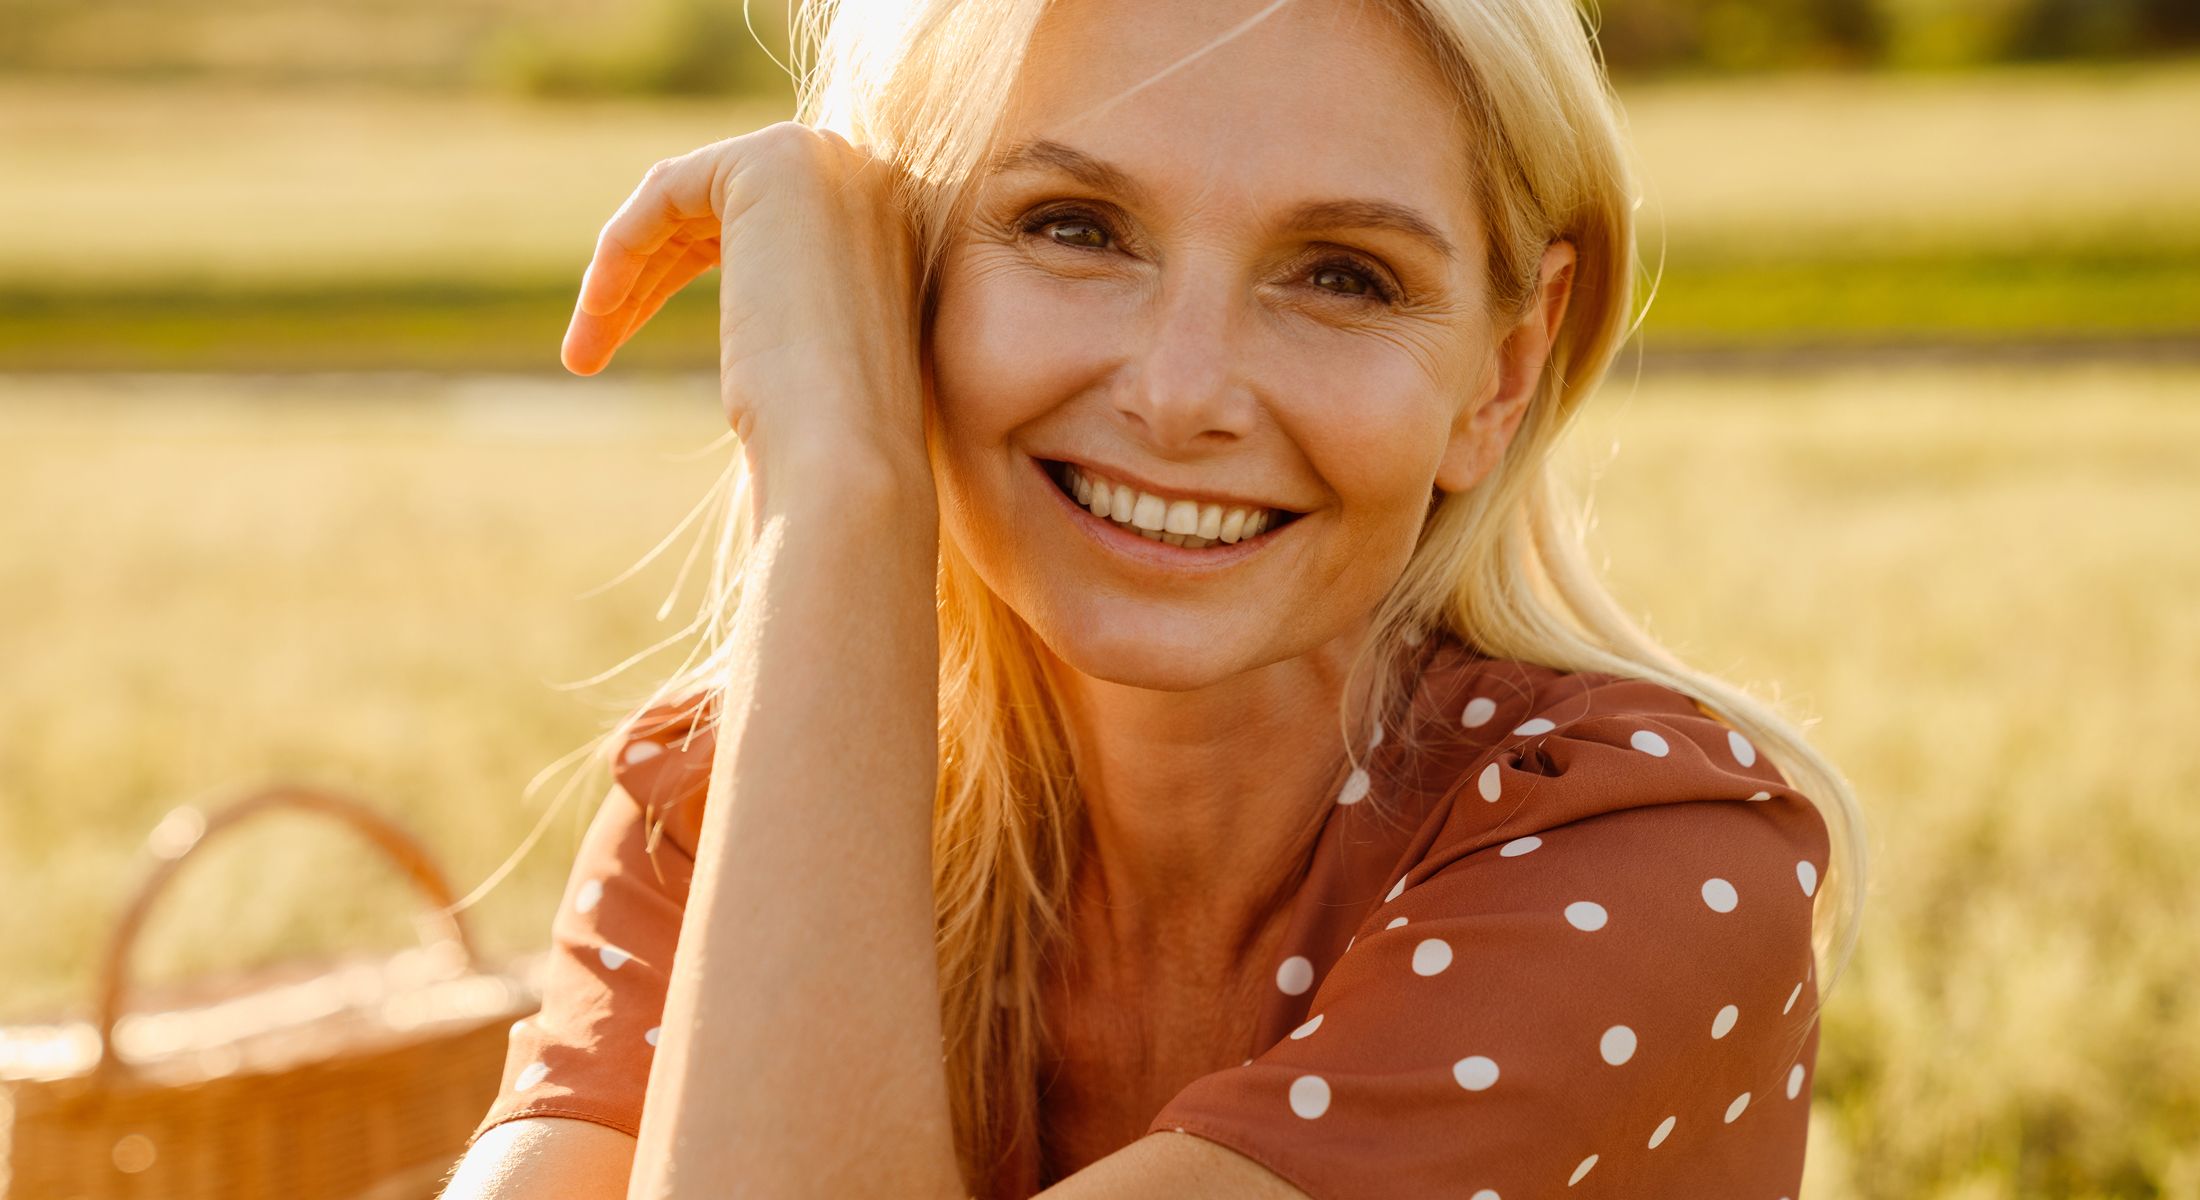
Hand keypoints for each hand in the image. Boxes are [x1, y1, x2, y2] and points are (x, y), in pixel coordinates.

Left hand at [563, 122, 929, 485]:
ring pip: (683, 203)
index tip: (627, 332)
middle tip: (588, 351)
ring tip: (580, 354)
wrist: (844, 455)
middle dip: (645, 274)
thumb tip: (751, 311)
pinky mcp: (773, 162)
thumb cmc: (821, 438)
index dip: (682, 271)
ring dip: (624, 273)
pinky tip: (599, 312)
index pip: (759, 225)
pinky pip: (666, 193)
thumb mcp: (801, 355)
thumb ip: (785, 304)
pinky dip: (621, 249)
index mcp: (887, 224)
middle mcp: (867, 177)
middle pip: (714, 210)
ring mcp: (827, 161)